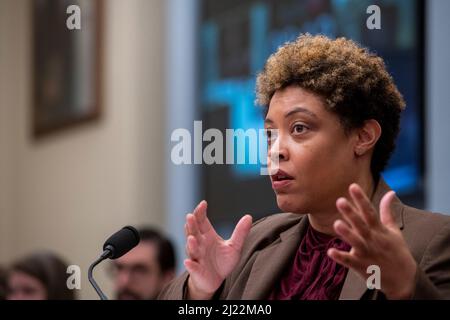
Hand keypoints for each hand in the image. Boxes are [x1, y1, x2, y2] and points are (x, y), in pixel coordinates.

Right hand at [184, 200, 252, 298]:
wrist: (216, 280)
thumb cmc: (222, 261)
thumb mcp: (234, 246)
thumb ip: (240, 232)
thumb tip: (249, 216)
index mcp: (207, 235)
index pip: (202, 221)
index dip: (200, 212)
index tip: (203, 203)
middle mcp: (199, 244)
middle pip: (193, 232)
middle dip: (191, 225)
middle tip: (190, 216)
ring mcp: (196, 257)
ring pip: (191, 249)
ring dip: (190, 244)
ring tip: (191, 238)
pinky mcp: (196, 270)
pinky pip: (192, 267)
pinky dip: (190, 265)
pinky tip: (188, 262)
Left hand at [327, 184, 416, 298]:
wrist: (404, 280)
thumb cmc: (397, 251)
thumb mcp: (394, 230)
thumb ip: (387, 211)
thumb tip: (390, 192)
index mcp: (380, 230)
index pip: (370, 211)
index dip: (361, 199)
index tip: (352, 186)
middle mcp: (373, 240)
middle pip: (361, 224)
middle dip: (351, 213)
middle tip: (340, 200)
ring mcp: (367, 253)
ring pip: (356, 242)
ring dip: (347, 233)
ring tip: (336, 223)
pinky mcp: (361, 266)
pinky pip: (349, 261)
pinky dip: (340, 257)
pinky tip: (330, 251)